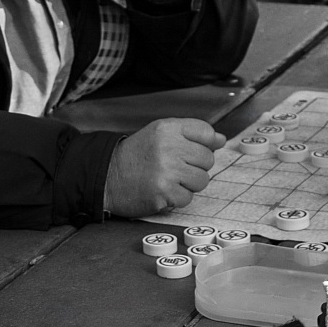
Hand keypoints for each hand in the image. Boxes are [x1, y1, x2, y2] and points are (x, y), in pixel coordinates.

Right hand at [103, 118, 221, 216]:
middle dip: (195, 167)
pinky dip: (176, 198)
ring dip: (188, 185)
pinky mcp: (164, 191)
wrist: (107, 177)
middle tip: (174, 168)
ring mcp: (166, 169)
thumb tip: (221, 140)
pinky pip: (187, 198)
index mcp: (168, 128)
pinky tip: (162, 191)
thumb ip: (191, 134)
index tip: (189, 152)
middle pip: (208, 159)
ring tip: (168, 180)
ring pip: (202, 180)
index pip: (206, 133)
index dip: (204, 145)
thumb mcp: (160, 135)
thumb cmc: (136, 157)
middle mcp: (168, 146)